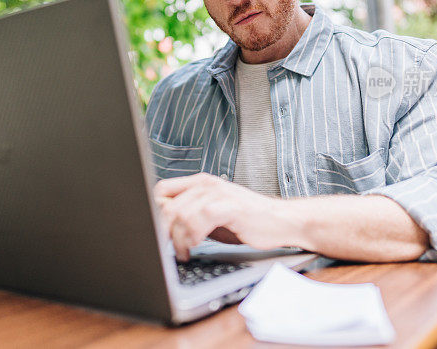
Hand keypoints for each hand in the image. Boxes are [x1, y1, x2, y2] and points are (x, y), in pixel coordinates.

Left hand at [153, 172, 289, 261]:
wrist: (281, 221)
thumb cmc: (247, 221)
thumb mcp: (213, 216)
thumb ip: (190, 216)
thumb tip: (163, 227)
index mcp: (200, 183)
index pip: (161, 190)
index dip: (154, 212)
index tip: (156, 233)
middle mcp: (207, 185)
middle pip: (167, 205)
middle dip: (163, 231)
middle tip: (167, 248)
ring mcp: (219, 194)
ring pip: (181, 214)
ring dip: (178, 239)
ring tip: (184, 252)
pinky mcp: (230, 206)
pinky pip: (200, 219)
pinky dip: (193, 236)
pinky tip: (197, 246)